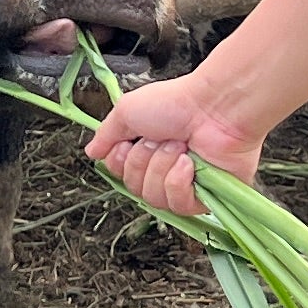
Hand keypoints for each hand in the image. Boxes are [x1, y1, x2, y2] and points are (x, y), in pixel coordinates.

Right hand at [83, 71, 262, 216]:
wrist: (216, 107)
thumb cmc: (178, 102)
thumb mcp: (127, 111)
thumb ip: (106, 134)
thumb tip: (91, 152)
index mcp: (147, 149)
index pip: (120, 175)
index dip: (120, 162)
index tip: (128, 143)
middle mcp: (164, 168)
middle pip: (135, 189)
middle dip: (143, 162)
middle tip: (159, 139)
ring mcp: (186, 184)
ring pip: (155, 198)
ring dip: (162, 168)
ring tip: (179, 147)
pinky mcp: (206, 196)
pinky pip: (179, 205)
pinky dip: (179, 182)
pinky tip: (189, 163)